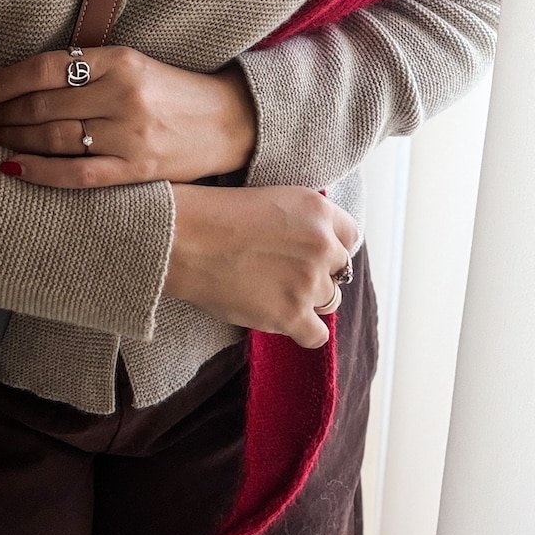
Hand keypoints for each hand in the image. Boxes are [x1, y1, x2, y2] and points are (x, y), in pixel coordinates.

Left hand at [0, 45, 257, 187]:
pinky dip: (38, 172)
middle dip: (3, 114)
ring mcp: (129, 135)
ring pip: (53, 138)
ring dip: (13, 139)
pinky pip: (75, 174)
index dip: (6, 80)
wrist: (229, 122)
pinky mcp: (136, 169)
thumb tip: (26, 82)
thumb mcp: (134, 64)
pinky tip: (11, 168)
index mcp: (120, 60)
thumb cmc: (172, 91)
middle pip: (43, 106)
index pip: (46, 69)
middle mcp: (122, 95)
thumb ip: (88, 68)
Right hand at [164, 182, 359, 348]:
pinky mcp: (291, 315)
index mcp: (317, 209)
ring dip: (307, 299)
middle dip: (318, 273)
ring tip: (273, 291)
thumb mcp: (272, 199)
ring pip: (329, 300)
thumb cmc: (215, 215)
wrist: (183, 239)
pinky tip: (282, 319)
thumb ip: (303, 221)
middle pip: (340, 270)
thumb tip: (319, 244)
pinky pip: (317, 335)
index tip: (312, 253)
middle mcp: (322, 244)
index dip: (331, 246)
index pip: (350, 236)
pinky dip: (302, 330)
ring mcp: (308, 282)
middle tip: (284, 272)